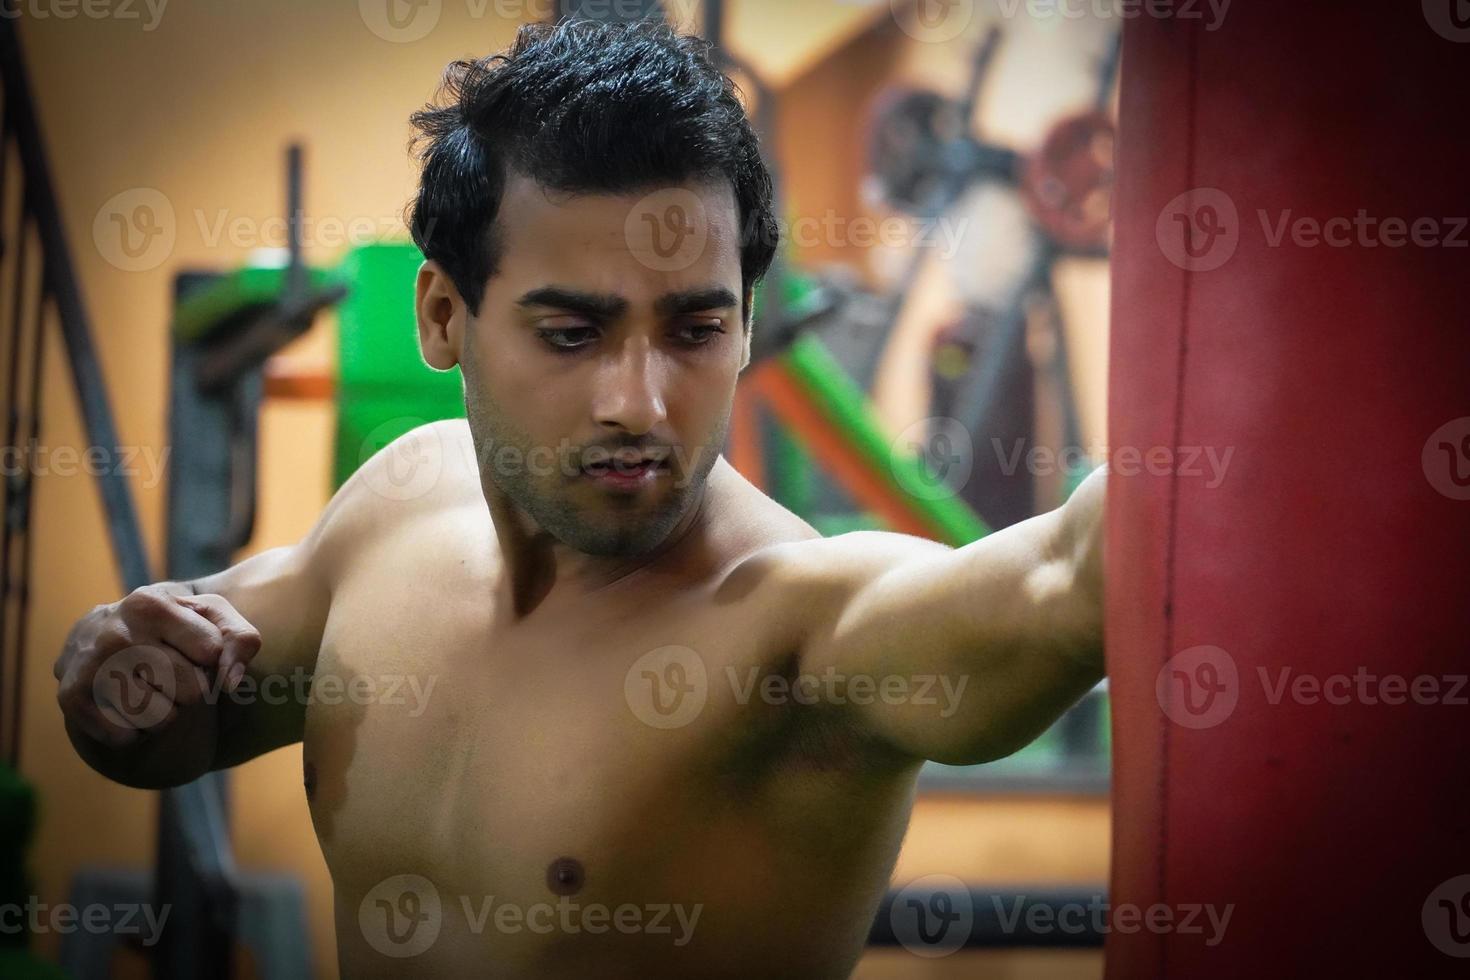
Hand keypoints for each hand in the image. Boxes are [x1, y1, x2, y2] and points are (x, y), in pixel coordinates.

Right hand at [55, 585, 261, 750]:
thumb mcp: (213, 617)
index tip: (196, 651)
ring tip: (151, 690)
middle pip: (192, 691)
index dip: (212, 659)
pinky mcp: (71, 698)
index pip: (212, 652)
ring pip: (161, 719)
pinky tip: (127, 706)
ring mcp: (90, 666)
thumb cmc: (173, 626)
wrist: (101, 633)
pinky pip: (127, 737)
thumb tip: (230, 682)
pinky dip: (135, 731)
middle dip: (193, 690)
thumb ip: (241, 639)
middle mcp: (116, 633)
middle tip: (173, 675)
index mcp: (151, 604)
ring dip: (166, 714)